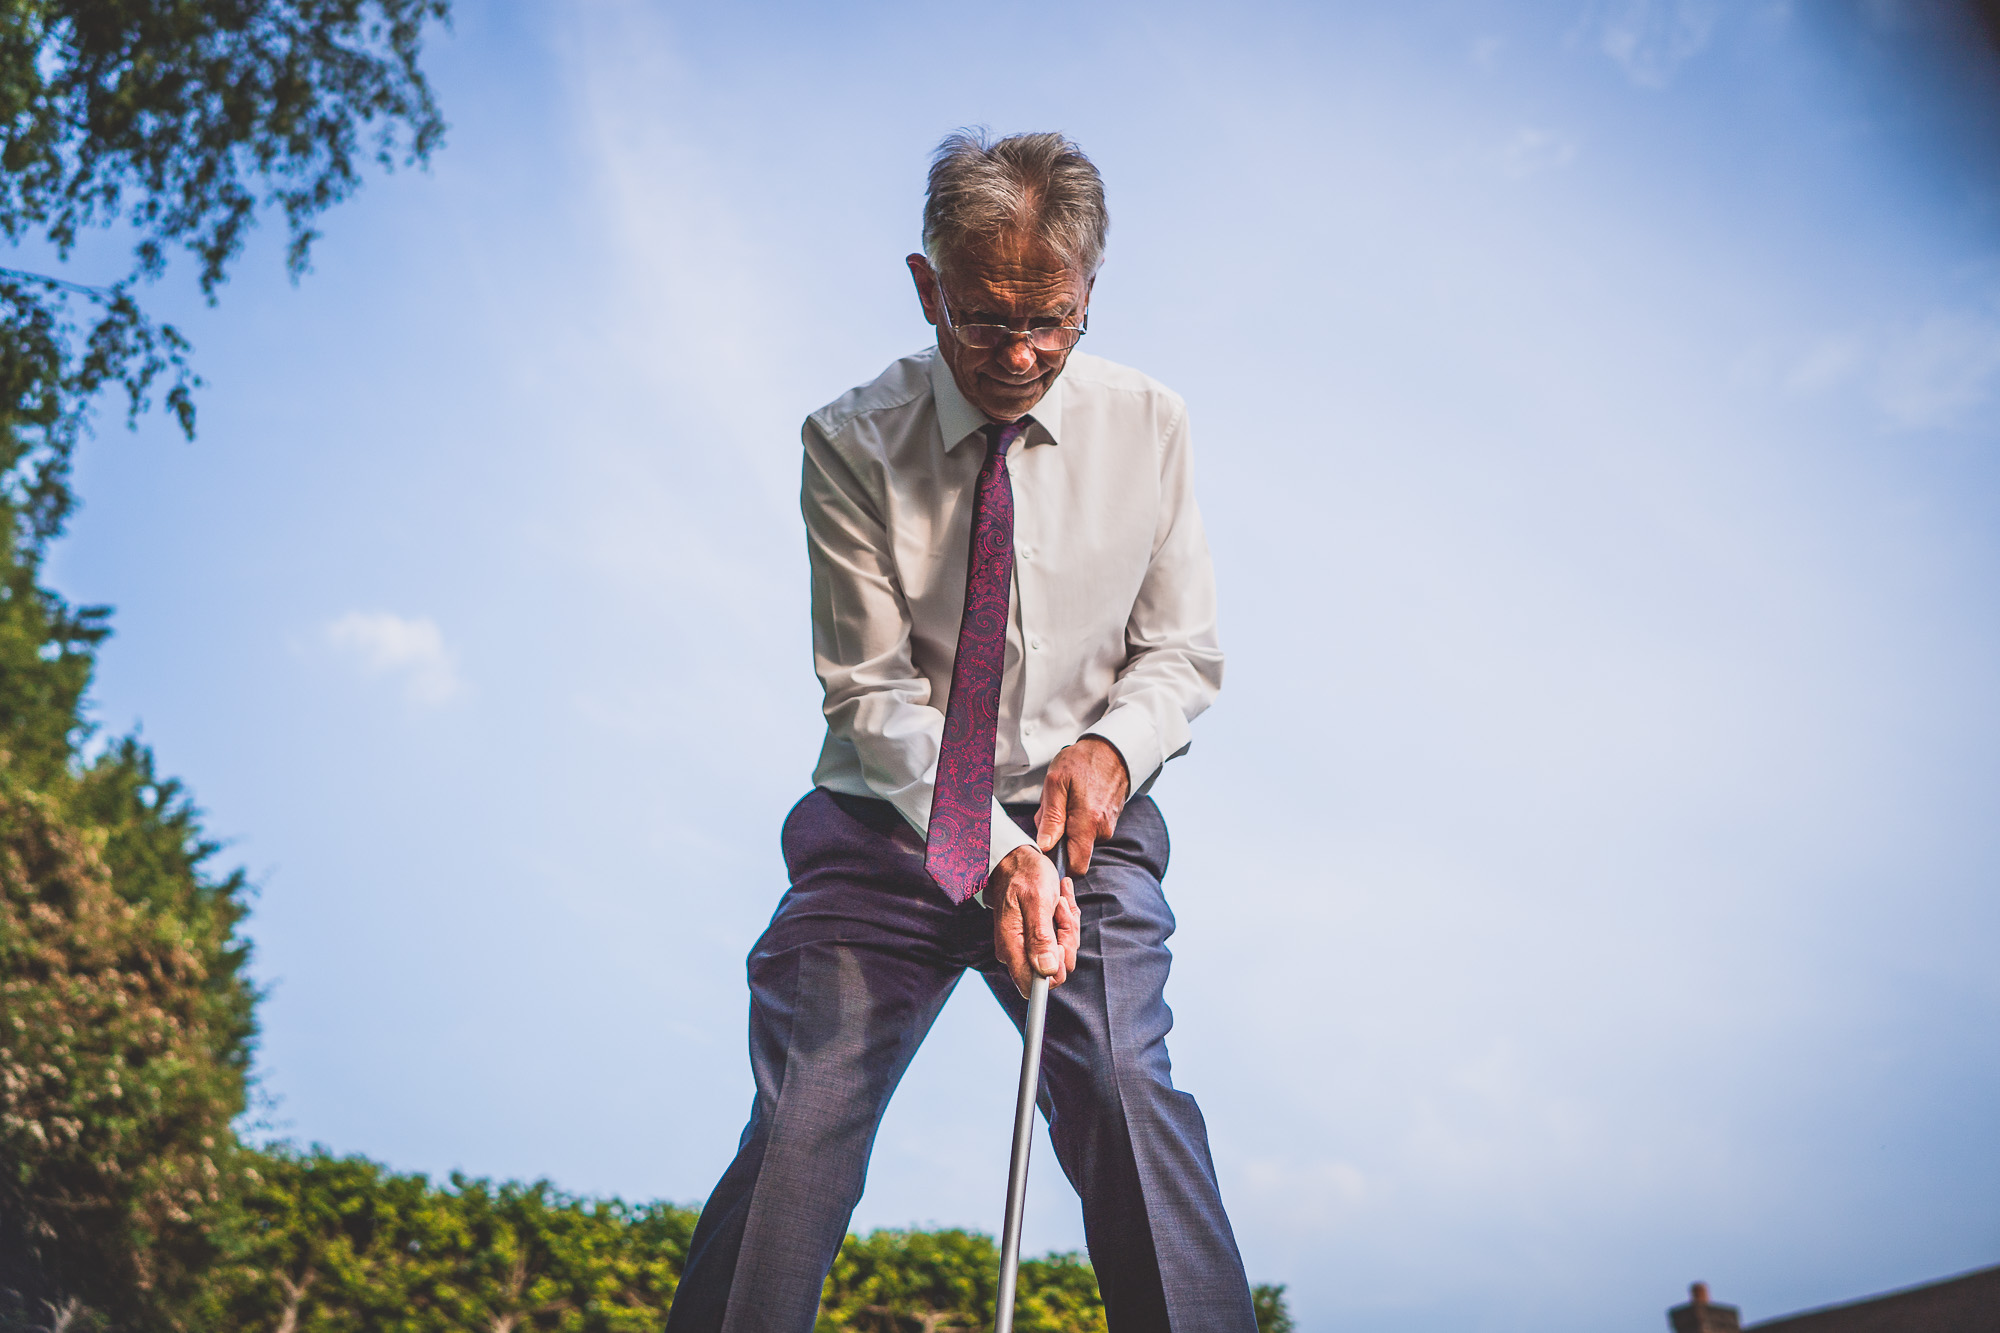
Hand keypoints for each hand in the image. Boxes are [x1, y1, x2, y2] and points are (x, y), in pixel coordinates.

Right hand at [990, 844, 1080, 996]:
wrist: (1018, 860)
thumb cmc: (1025, 875)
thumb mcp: (1038, 900)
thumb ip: (1041, 936)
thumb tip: (1046, 971)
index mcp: (1012, 946)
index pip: (1032, 987)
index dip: (1054, 971)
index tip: (1059, 942)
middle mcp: (1017, 952)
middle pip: (1055, 969)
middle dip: (1066, 938)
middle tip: (1059, 909)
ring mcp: (1027, 946)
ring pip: (1062, 954)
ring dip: (1067, 926)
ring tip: (1058, 901)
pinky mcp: (1036, 940)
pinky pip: (1061, 942)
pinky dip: (1066, 922)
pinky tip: (1059, 903)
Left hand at [1034, 737, 1129, 875]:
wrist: (1112, 749)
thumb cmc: (1082, 762)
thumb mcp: (1056, 782)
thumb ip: (1051, 817)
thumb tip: (1045, 846)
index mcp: (1088, 824)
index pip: (1076, 866)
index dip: (1059, 862)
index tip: (1048, 845)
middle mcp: (1102, 831)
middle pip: (1075, 852)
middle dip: (1060, 839)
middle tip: (1054, 810)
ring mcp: (1108, 826)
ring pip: (1080, 840)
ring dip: (1068, 826)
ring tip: (1066, 799)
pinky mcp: (1110, 821)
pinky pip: (1089, 830)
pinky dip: (1078, 820)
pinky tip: (1076, 799)